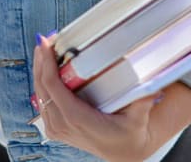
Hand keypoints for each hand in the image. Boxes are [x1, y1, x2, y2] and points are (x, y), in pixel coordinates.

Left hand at [33, 34, 161, 161]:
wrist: (124, 152)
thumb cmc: (130, 134)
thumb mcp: (138, 119)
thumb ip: (142, 101)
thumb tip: (151, 84)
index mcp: (78, 119)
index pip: (53, 87)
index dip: (46, 64)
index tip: (46, 45)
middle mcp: (63, 125)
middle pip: (42, 88)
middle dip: (41, 61)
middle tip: (44, 40)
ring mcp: (57, 128)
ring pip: (39, 94)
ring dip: (39, 70)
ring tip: (44, 49)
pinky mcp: (56, 128)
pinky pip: (42, 102)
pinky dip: (41, 83)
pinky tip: (45, 68)